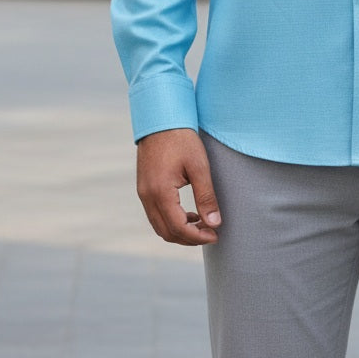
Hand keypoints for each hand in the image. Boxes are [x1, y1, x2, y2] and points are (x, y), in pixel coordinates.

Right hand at [136, 128, 221, 245]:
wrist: (161, 119)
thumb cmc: (182, 139)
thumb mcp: (199, 166)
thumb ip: (206, 196)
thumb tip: (215, 224)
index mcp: (160, 192)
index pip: (178, 228)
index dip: (197, 237)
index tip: (215, 235)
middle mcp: (147, 196)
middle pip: (166, 232)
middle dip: (189, 238)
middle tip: (211, 233)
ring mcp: (143, 193)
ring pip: (159, 226)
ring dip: (180, 231)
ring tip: (202, 225)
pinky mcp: (144, 188)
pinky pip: (155, 214)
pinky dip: (171, 221)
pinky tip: (188, 214)